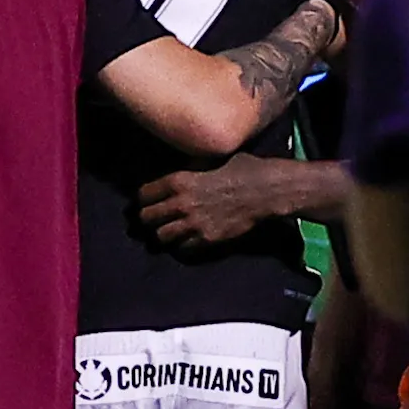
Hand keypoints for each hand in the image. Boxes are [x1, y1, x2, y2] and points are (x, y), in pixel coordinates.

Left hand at [136, 154, 325, 246]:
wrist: (266, 190)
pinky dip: (181, 246)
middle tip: (151, 220)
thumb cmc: (243, 168)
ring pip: (161, 236)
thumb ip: (191, 168)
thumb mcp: (211, 159)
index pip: (144, 194)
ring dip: (161, 235)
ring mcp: (194, 223)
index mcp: (180, 180)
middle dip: (146, 219)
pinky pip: (183, 249)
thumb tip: (181, 170)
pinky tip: (185, 241)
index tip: (144, 202)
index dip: (142, 199)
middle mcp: (182, 203)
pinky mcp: (208, 239)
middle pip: (147, 218)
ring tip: (165, 233)